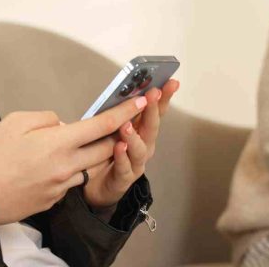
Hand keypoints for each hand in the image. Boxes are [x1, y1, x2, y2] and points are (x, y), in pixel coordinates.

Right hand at [0, 96, 147, 224]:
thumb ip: (46, 118)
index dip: (125, 112)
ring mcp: (62, 185)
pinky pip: (69, 181)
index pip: (102, 125)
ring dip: (86, 155)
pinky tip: (43, 169)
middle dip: (114, 136)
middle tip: (113, 124)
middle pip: (105, 149)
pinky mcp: (55, 200)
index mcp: (59, 142)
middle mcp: (67, 165)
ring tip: (63, 148)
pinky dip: (66, 171)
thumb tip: (62, 124)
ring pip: (87, 166)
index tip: (142, 102)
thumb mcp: (15, 122)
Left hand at [82, 79, 179, 209]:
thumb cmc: (107, 151)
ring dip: (134, 136)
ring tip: (127, 125)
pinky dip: (122, 157)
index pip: (157, 111)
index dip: (164, 97)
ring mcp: (136, 163)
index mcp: (143, 131)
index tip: (171, 82)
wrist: (98, 185)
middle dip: (153, 110)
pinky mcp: (124, 178)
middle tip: (152, 94)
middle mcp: (145, 146)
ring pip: (140, 149)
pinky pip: (124, 167)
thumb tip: (123, 87)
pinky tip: (118, 147)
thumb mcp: (113, 128)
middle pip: (151, 127)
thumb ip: (120, 112)